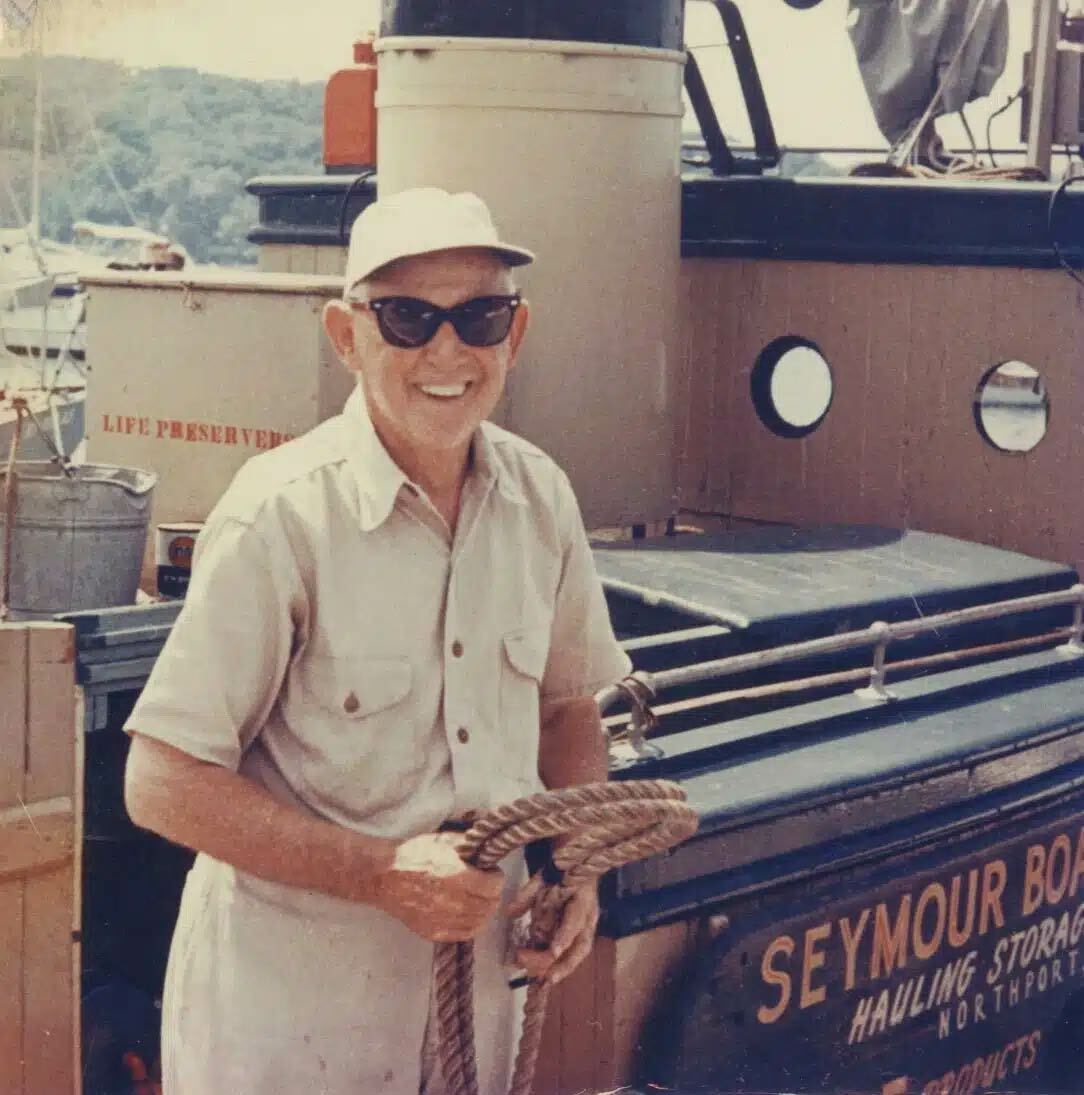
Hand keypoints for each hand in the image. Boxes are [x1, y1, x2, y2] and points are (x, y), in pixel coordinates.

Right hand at [374, 832, 504, 942]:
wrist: (383, 875)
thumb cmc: (413, 854)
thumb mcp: (443, 839)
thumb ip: (468, 844)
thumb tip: (486, 848)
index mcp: (458, 877)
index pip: (494, 886)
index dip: (496, 877)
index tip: (491, 872)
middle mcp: (454, 902)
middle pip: (490, 905)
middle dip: (492, 894)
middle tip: (486, 885)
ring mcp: (444, 920)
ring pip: (480, 922)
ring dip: (484, 910)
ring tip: (478, 900)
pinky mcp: (433, 932)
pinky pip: (464, 934)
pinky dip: (471, 925)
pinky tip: (467, 914)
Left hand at [507, 875, 598, 984]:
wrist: (578, 869)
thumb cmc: (561, 873)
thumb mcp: (543, 876)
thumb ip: (528, 893)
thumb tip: (509, 912)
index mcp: (583, 899)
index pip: (576, 920)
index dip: (565, 936)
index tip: (554, 951)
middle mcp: (588, 919)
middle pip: (581, 947)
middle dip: (563, 965)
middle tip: (541, 974)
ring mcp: (585, 931)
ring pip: (576, 956)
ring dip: (556, 970)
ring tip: (534, 977)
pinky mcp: (578, 938)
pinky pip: (569, 957)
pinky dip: (555, 967)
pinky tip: (539, 976)